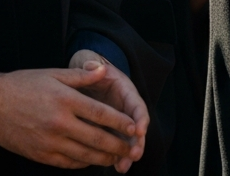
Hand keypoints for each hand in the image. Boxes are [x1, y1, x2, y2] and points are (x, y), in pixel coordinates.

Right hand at [0, 64, 141, 168]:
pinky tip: (91, 160)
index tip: (134, 126)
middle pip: (96, 138)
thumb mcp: (53, 74)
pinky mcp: (41, 155)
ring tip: (116, 158)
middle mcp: (59, 122)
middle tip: (132, 149)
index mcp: (65, 100)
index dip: (119, 121)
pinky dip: (83, 163)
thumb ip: (81, 75)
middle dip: (117, 145)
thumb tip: (105, 71)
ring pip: (84, 155)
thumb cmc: (24, 84)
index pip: (100, 113)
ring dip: (103, 158)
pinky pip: (68, 163)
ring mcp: (50, 141)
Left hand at [68, 50, 148, 172]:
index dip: (140, 118)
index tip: (139, 130)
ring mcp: (120, 122)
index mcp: (126, 92)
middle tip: (134, 155)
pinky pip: (117, 145)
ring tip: (123, 167)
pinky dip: (117, 157)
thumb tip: (94, 65)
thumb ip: (93, 67)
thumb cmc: (93, 72)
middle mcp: (127, 109)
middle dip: (137, 142)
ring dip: (127, 154)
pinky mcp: (112, 132)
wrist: (89, 79)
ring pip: (128, 140)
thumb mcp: (94, 66)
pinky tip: (115, 167)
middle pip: (136, 128)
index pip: (137, 105)